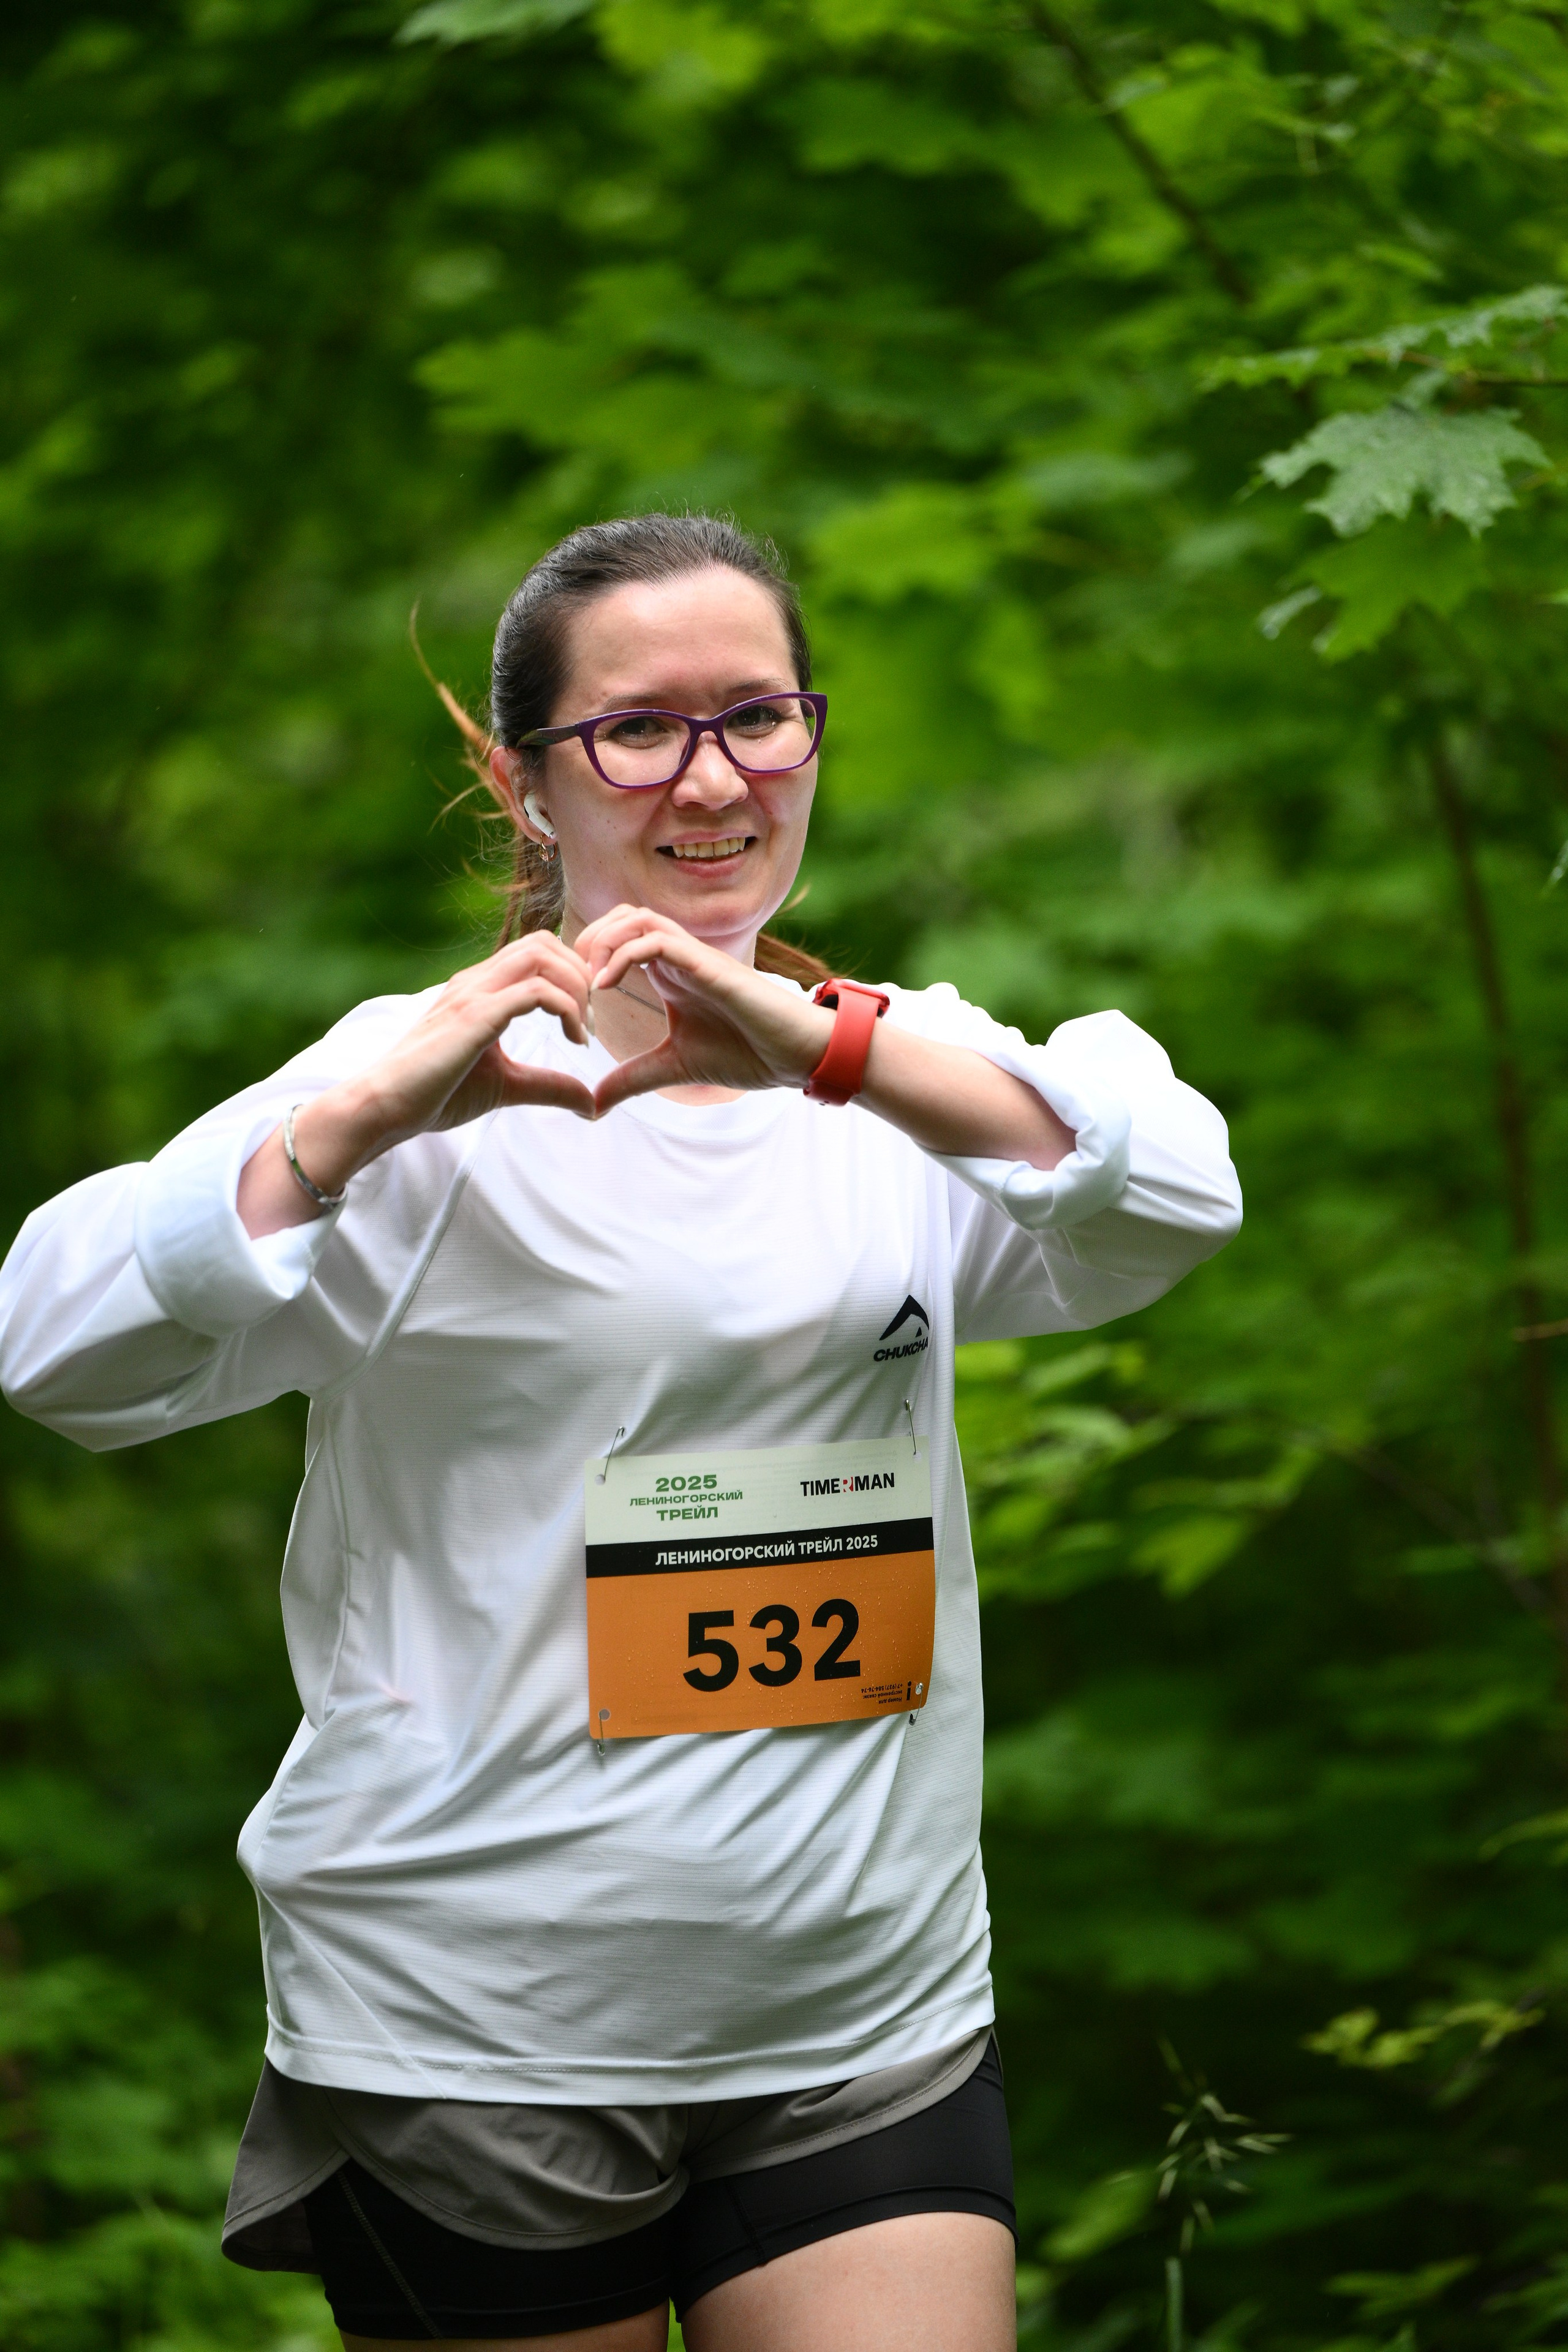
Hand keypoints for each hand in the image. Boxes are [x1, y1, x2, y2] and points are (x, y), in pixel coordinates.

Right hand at [338, 933, 597, 1144]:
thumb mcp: (506, 1087)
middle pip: (543, 941)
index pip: (535, 950)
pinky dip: (566, 1009)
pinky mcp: (474, 1016)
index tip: (585, 1021)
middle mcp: (476, 981)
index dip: (571, 974)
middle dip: (580, 974)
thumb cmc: (435, 1094)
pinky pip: (535, 991)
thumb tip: (592, 1105)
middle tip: (591, 1021)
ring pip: (542, 955)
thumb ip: (548, 1087)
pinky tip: (573, 1041)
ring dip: (576, 986)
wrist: (385, 1107)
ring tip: (583, 1029)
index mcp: (480, 988)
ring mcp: (473, 994)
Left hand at [576, 905, 831, 1114]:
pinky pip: (658, 941)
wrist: (794, 1055)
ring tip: (590, 981)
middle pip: (623, 914)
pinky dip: (624, 954)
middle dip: (590, 939)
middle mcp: (680, 957)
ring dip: (603, 941)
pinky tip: (607, 985)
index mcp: (670, 973)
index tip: (574, 998)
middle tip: (575, 982)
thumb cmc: (746, 1053)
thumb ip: (633, 1078)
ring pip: (638, 917)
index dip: (589, 957)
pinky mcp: (708, 965)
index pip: (620, 936)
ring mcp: (694, 957)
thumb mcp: (673, 1067)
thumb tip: (593, 1103)